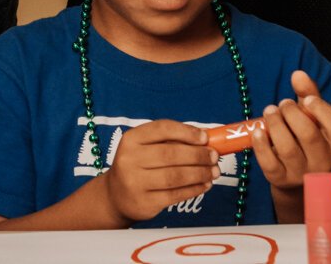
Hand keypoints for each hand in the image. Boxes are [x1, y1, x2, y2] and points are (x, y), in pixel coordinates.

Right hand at [99, 120, 217, 222]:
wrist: (116, 195)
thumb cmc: (138, 166)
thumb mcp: (146, 147)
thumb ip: (173, 141)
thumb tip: (207, 136)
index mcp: (131, 139)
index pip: (162, 129)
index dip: (186, 132)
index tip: (205, 137)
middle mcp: (130, 159)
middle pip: (171, 154)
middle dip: (198, 155)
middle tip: (214, 156)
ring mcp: (136, 182)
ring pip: (176, 176)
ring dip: (200, 173)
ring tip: (214, 171)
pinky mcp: (145, 202)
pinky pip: (176, 194)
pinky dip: (195, 189)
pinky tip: (205, 184)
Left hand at [250, 69, 330, 197]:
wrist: (293, 174)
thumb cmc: (304, 138)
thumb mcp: (311, 116)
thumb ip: (308, 94)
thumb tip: (298, 74)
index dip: (322, 110)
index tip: (307, 99)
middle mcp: (323, 160)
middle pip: (309, 135)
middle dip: (291, 113)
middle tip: (282, 104)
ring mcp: (302, 172)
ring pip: (288, 148)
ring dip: (275, 124)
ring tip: (270, 112)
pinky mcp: (281, 179)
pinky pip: (270, 163)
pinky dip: (261, 144)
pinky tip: (258, 131)